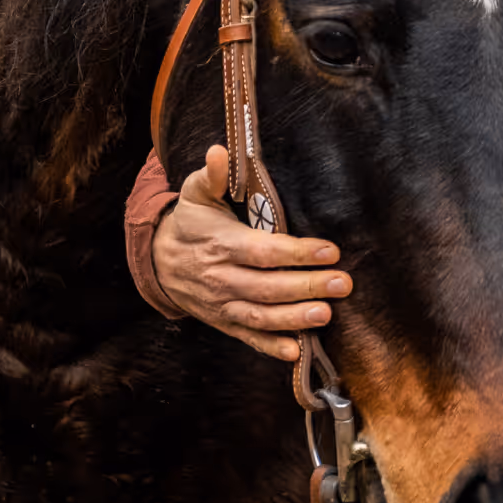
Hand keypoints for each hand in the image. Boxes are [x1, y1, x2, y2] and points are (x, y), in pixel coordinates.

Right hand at [150, 145, 345, 360]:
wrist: (158, 262)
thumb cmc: (189, 223)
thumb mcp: (194, 194)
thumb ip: (211, 176)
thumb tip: (219, 152)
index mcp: (221, 244)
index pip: (263, 252)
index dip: (297, 253)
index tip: (330, 250)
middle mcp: (222, 278)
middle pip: (268, 287)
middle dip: (307, 286)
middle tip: (344, 284)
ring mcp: (223, 304)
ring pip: (260, 316)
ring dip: (294, 319)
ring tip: (326, 314)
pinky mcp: (225, 322)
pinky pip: (248, 338)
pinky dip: (270, 347)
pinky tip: (296, 351)